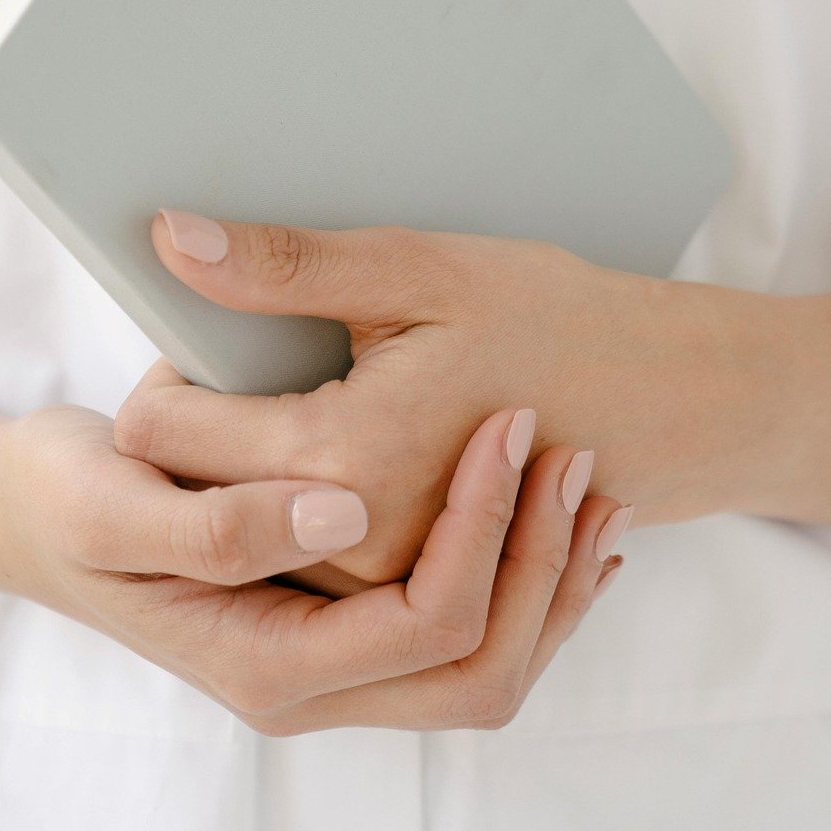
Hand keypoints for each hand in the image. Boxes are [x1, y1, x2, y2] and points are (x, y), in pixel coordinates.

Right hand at [0, 399, 623, 732]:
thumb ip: (220, 522)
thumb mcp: (113, 501)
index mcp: (267, 666)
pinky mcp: (342, 627)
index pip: (426, 627)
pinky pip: (462, 635)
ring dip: (550, 580)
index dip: (483, 532)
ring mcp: (330, 666)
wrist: (24, 512)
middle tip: (576, 458)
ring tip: (592, 483)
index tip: (507, 428)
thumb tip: (339, 514)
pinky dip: (524, 578)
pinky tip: (555, 511)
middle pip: (480, 673)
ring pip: (487, 665)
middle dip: (543, 571)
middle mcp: (309, 688)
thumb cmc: (59, 500)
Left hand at [114, 211, 790, 582]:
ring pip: (241, 534)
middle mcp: (354, 544)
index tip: (208, 332)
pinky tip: (344, 448)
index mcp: (343, 457)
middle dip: (195, 430)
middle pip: (188, 491)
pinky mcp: (404, 592)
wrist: (668, 402)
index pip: (162, 429)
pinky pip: (302, 559)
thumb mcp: (417, 270)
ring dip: (241, 473)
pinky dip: (295, 505)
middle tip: (252, 361)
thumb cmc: (552, 319)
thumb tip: (168, 238)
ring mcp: (382, 581)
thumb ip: (285, 266)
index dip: (164, 371)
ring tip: (303, 398)